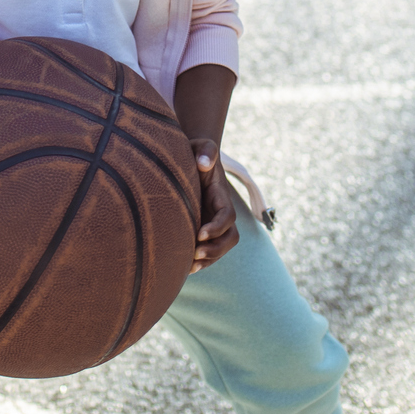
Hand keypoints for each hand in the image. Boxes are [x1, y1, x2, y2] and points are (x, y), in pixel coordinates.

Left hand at [189, 138, 239, 273]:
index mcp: (220, 195)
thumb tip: (204, 163)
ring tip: (189, 266)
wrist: (192, 160)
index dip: (217, 227)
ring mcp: (212, 222)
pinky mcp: (202, 228)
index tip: (200, 233)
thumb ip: (205, 149)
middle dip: (216, 249)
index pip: (228, 216)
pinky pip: (208, 250)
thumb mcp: (200, 145)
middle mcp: (220, 211)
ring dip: (208, 259)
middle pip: (230, 237)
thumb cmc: (195, 152)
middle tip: (196, 254)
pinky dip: (200, 262)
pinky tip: (185, 268)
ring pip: (221, 248)